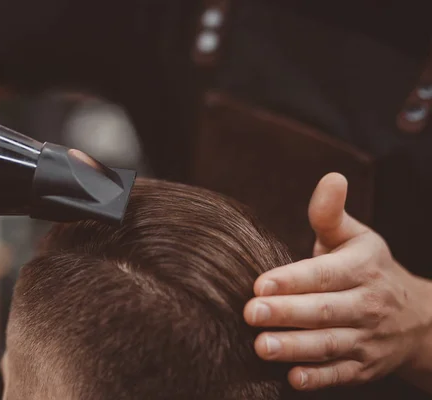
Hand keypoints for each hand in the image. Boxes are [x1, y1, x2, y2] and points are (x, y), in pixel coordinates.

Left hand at [243, 173, 431, 390]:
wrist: (418, 318)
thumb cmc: (368, 268)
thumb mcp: (355, 238)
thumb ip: (331, 214)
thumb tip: (331, 177)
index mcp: (362, 268)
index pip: (325, 274)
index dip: (294, 279)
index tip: (261, 283)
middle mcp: (367, 304)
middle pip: (325, 311)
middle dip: (287, 313)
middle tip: (250, 313)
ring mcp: (367, 339)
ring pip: (330, 345)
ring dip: (295, 348)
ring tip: (261, 346)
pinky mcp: (364, 367)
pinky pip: (341, 374)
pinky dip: (319, 378)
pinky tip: (292, 378)